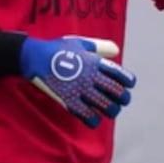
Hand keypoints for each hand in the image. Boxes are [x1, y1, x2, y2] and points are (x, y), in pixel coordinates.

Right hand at [19, 36, 136, 128]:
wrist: (35, 57)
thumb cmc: (58, 49)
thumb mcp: (81, 42)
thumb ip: (101, 47)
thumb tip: (117, 51)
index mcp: (96, 62)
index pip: (121, 75)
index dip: (128, 82)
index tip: (128, 84)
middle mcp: (91, 76)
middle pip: (118, 93)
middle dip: (123, 98)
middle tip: (121, 100)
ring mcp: (81, 90)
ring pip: (107, 107)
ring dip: (111, 110)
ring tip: (109, 110)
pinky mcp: (69, 101)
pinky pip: (88, 116)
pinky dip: (94, 120)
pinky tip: (93, 117)